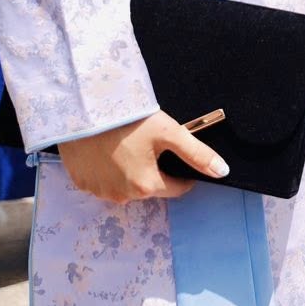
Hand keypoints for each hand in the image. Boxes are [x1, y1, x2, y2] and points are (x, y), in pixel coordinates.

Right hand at [58, 110, 229, 202]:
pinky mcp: (81, 183)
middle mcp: (123, 196)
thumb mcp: (168, 132)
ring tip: (126, 144)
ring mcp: (100, 192)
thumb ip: (197, 154)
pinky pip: (102, 182)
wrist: (84, 108)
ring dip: (130, 172)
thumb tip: (223, 172)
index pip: (176, 188)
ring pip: (125, 186)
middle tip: (148, 142)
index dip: (181, 172)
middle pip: (150, 187)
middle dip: (154, 170)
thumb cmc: (128, 119)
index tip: (174, 152)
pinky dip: (107, 170)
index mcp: (146, 186)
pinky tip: (107, 149)